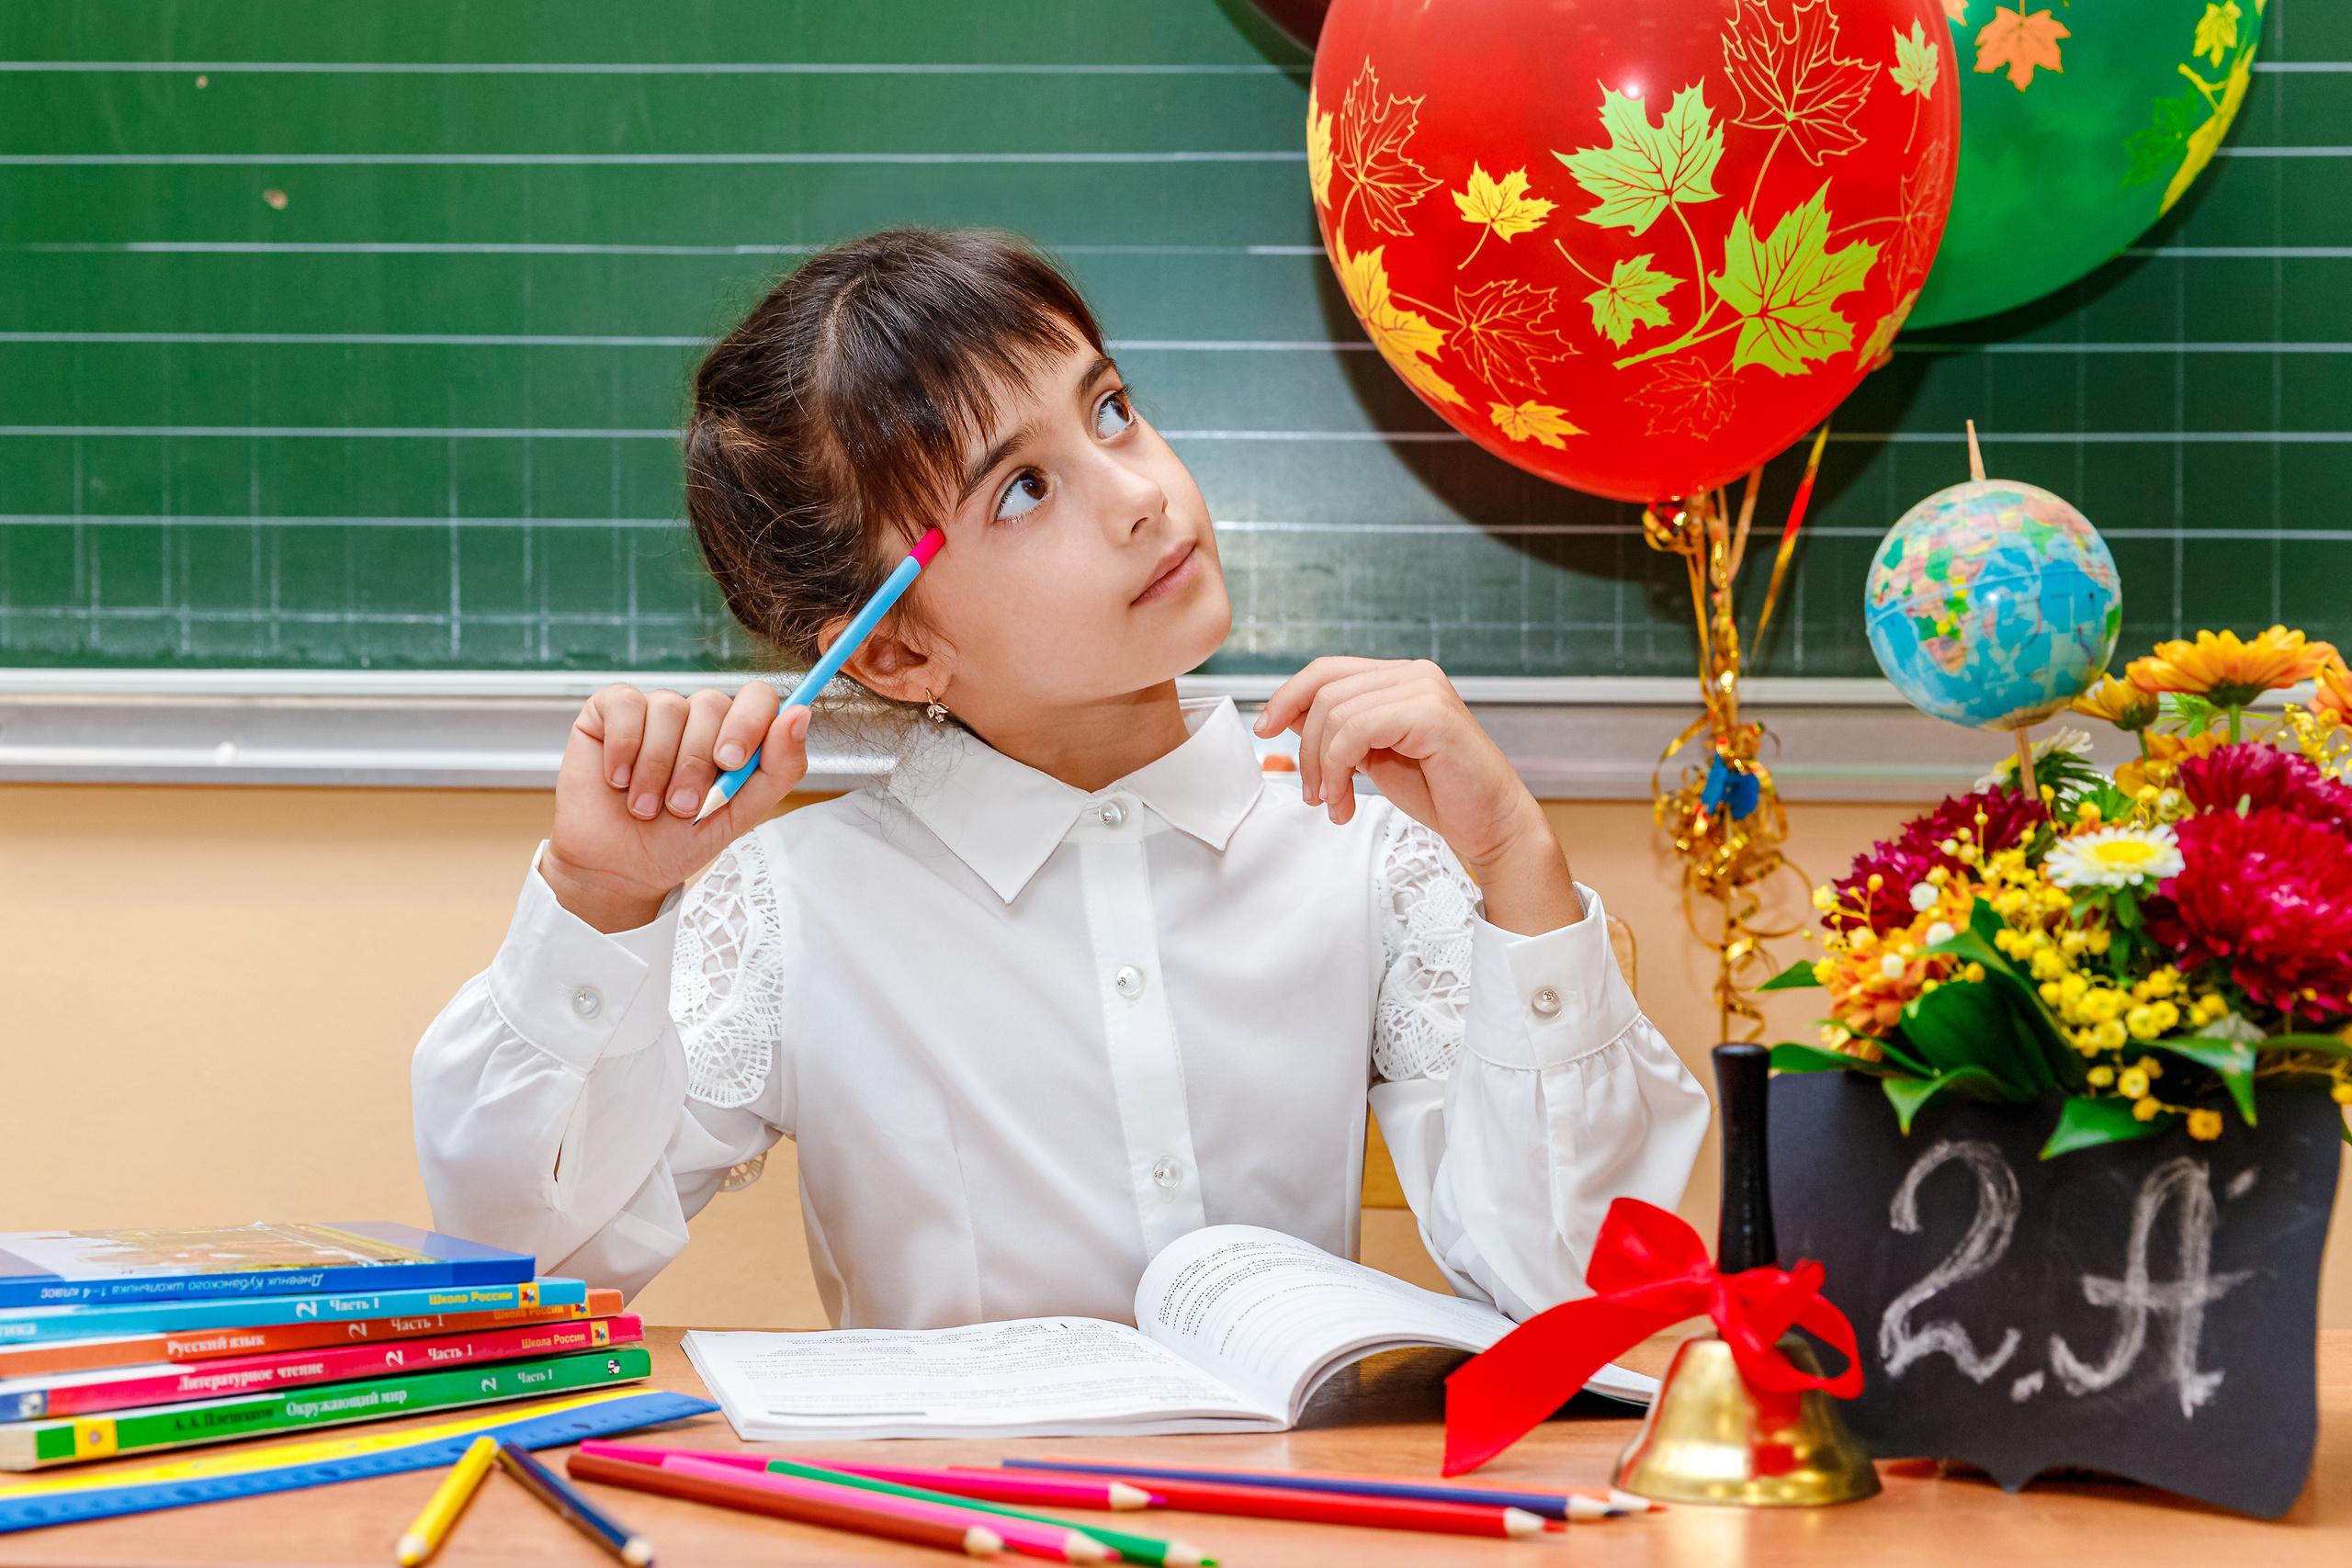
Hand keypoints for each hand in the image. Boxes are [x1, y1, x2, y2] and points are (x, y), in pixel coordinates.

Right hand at [542, 682, 809, 932]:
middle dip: (695, 763)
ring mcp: (654, 710)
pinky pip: (625, 703)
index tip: (731, 762)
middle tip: (680, 807)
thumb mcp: (739, 815)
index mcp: (735, 736)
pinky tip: (619, 780)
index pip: (758, 697)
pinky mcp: (611, 710)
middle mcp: (697, 716)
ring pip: (668, 707)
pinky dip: (624, 748)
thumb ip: (778, 768)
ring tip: (644, 807)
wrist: (617, 869)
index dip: (749, 722)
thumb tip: (801, 715)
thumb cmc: (679, 842)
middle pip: (711, 704)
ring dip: (656, 767)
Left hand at [1255, 658, 1578, 934]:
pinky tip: (1345, 800)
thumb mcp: (1372, 756)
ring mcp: (1425, 689)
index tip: (1264, 730)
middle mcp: (1414, 674)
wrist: (1490, 826)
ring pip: (1336, 712)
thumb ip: (1339, 732)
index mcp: (1401, 678)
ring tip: (1332, 803)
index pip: (1327, 670)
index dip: (1287, 696)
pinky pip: (1357, 730)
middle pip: (1325, 691)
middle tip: (1310, 794)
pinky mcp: (1431, 714)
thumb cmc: (1439, 793)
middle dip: (1304, 747)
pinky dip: (1336, 768)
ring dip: (1321, 766)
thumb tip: (1286, 714)